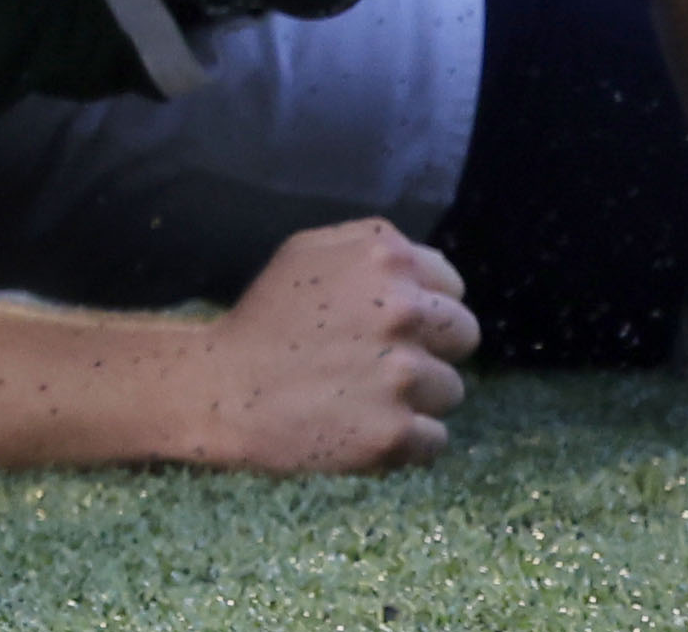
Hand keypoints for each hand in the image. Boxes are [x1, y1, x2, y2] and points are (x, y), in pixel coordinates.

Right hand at [187, 220, 479, 473]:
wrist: (223, 389)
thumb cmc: (266, 318)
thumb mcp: (307, 252)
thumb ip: (372, 249)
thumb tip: (426, 269)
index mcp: (385, 259)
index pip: (452, 286)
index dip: (423, 306)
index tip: (387, 324)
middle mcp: (403, 311)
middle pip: (464, 335)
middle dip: (430, 348)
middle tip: (379, 361)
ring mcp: (403, 374)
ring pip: (450, 390)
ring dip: (415, 397)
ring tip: (360, 395)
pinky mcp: (398, 432)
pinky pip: (435, 439)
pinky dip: (405, 440)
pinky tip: (361, 425)